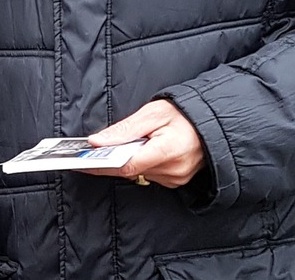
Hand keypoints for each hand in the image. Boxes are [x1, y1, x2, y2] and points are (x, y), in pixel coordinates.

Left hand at [83, 100, 203, 187]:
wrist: (212, 122)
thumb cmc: (184, 114)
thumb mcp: (153, 113)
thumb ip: (125, 129)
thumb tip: (97, 141)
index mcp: (168, 151)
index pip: (127, 165)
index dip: (102, 165)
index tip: (82, 162)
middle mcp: (174, 170)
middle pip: (131, 170)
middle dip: (114, 159)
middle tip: (96, 149)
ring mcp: (177, 178)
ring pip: (139, 173)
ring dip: (130, 159)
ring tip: (130, 142)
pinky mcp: (177, 181)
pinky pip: (150, 174)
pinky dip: (142, 163)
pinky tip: (143, 149)